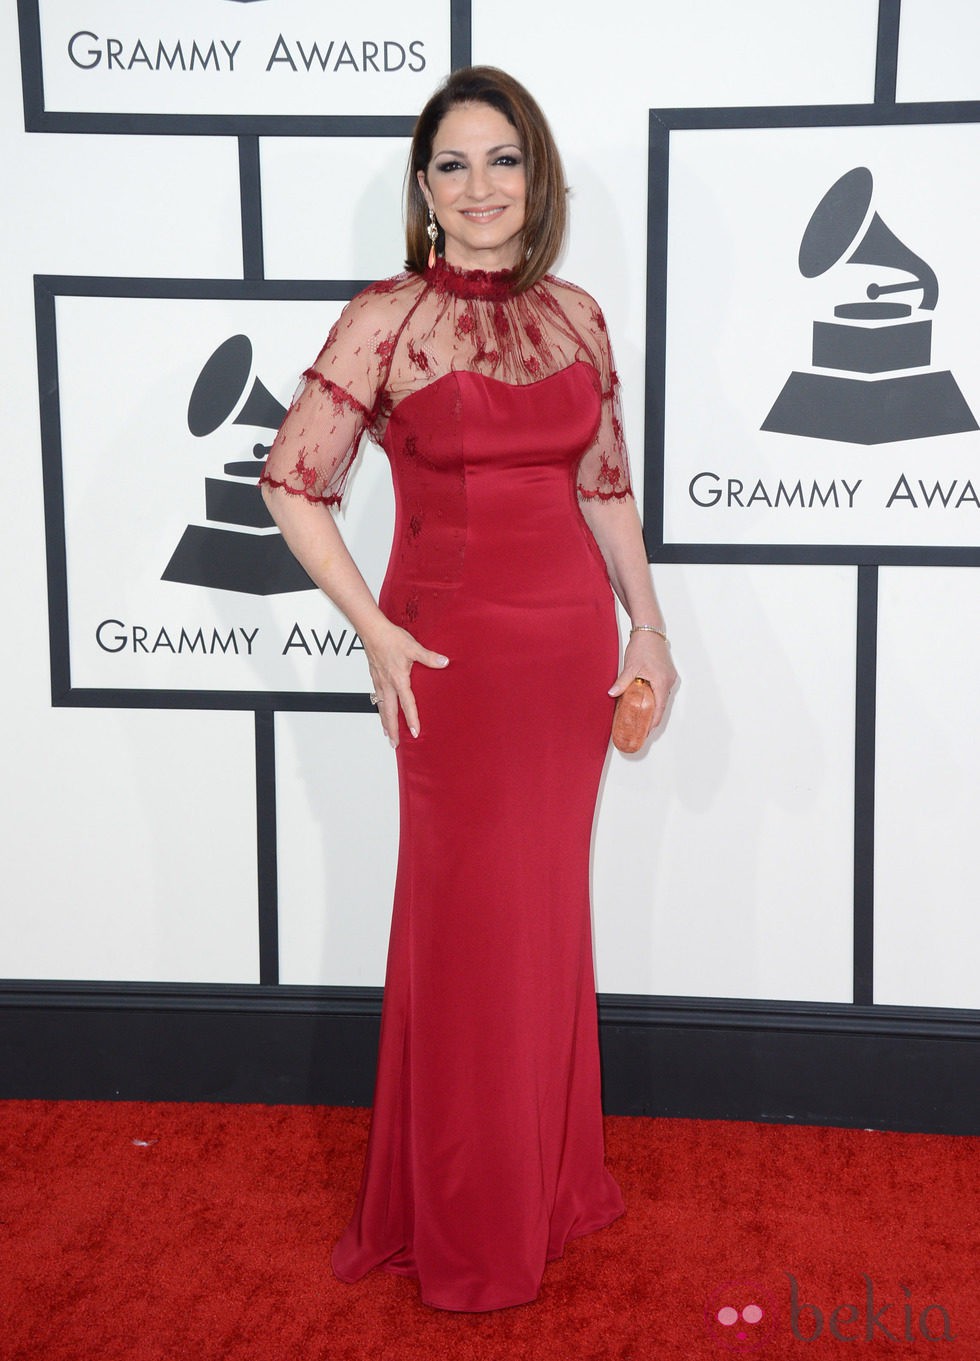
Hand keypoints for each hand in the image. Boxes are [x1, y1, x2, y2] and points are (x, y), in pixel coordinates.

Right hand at [363, 619, 448, 747]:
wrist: (372, 630)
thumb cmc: (390, 638)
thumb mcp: (413, 648)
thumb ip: (429, 657)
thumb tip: (444, 662)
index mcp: (398, 680)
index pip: (407, 704)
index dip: (411, 719)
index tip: (414, 732)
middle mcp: (387, 684)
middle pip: (389, 712)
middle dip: (392, 729)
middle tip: (394, 744)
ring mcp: (379, 682)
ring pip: (381, 707)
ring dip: (384, 721)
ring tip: (386, 733)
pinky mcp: (375, 677)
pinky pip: (377, 698)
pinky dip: (379, 708)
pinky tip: (381, 709)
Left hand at [608, 633, 677, 730]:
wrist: (649, 630)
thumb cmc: (642, 646)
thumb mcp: (631, 666)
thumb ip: (622, 681)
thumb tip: (611, 694)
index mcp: (662, 682)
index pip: (659, 708)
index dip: (652, 722)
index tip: (645, 732)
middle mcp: (669, 681)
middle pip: (662, 705)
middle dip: (652, 717)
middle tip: (641, 728)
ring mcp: (670, 677)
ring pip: (662, 698)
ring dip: (653, 707)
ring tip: (642, 717)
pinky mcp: (667, 673)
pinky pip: (662, 690)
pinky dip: (655, 698)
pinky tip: (645, 701)